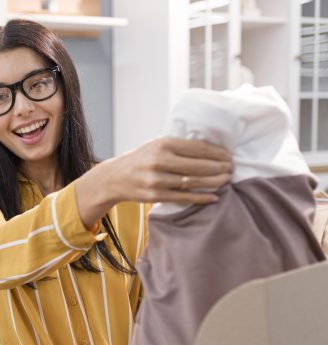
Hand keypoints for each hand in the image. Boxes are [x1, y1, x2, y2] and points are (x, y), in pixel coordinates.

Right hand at [75, 137, 232, 227]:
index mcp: (163, 144)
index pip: (198, 148)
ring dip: (214, 182)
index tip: (229, 156)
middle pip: (199, 165)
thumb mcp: (157, 145)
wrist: (114, 177)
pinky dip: (200, 198)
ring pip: (193, 182)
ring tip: (226, 180)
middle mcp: (160, 161)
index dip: (217, 153)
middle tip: (232, 169)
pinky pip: (183, 198)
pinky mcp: (155, 195)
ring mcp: (157, 180)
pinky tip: (213, 197)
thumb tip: (212, 150)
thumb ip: (180, 147)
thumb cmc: (141, 160)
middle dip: (220, 168)